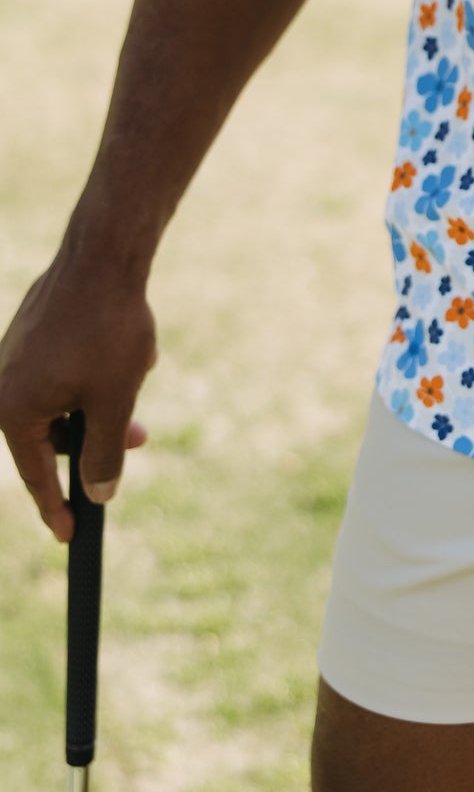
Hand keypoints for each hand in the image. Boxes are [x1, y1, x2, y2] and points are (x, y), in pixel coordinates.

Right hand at [0, 247, 156, 541]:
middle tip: (142, 436)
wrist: (105, 255)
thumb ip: (104, 454)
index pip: (35, 474)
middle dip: (98, 436)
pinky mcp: (33, 335)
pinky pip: (67, 371)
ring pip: (66, 401)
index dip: (56, 508)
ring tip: (137, 372)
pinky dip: (97, 372)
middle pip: (53, 435)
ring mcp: (15, 358)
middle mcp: (3, 384)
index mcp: (12, 408)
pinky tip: (130, 352)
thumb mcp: (113, 402)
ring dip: (103, 400)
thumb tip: (98, 495)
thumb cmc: (107, 329)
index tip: (71, 537)